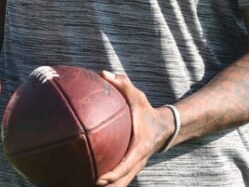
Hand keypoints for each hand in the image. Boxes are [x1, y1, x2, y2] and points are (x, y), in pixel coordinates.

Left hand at [95, 71, 175, 186]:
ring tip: (85, 186)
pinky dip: (108, 184)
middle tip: (86, 185)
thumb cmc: (146, 112)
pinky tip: (90, 180)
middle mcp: (137, 162)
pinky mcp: (131, 169)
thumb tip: (104, 73)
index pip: (125, 166)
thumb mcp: (138, 97)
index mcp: (139, 148)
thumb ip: (122, 85)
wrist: (164, 127)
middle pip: (121, 183)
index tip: (98, 179)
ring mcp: (135, 168)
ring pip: (120, 185)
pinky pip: (119, 180)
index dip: (112, 176)